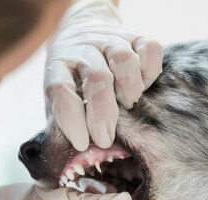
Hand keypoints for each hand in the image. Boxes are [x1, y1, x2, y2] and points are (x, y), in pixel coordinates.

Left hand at [45, 0, 162, 150]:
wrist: (81, 31)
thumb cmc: (71, 83)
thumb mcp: (57, 103)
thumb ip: (62, 127)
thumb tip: (76, 159)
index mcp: (57, 66)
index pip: (60, 89)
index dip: (71, 119)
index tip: (82, 144)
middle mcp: (82, 48)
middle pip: (98, 78)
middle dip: (103, 115)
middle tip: (106, 139)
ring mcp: (109, 38)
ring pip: (124, 60)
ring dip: (129, 91)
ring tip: (127, 106)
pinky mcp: (135, 34)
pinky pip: (150, 49)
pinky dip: (149, 72)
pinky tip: (142, 86)